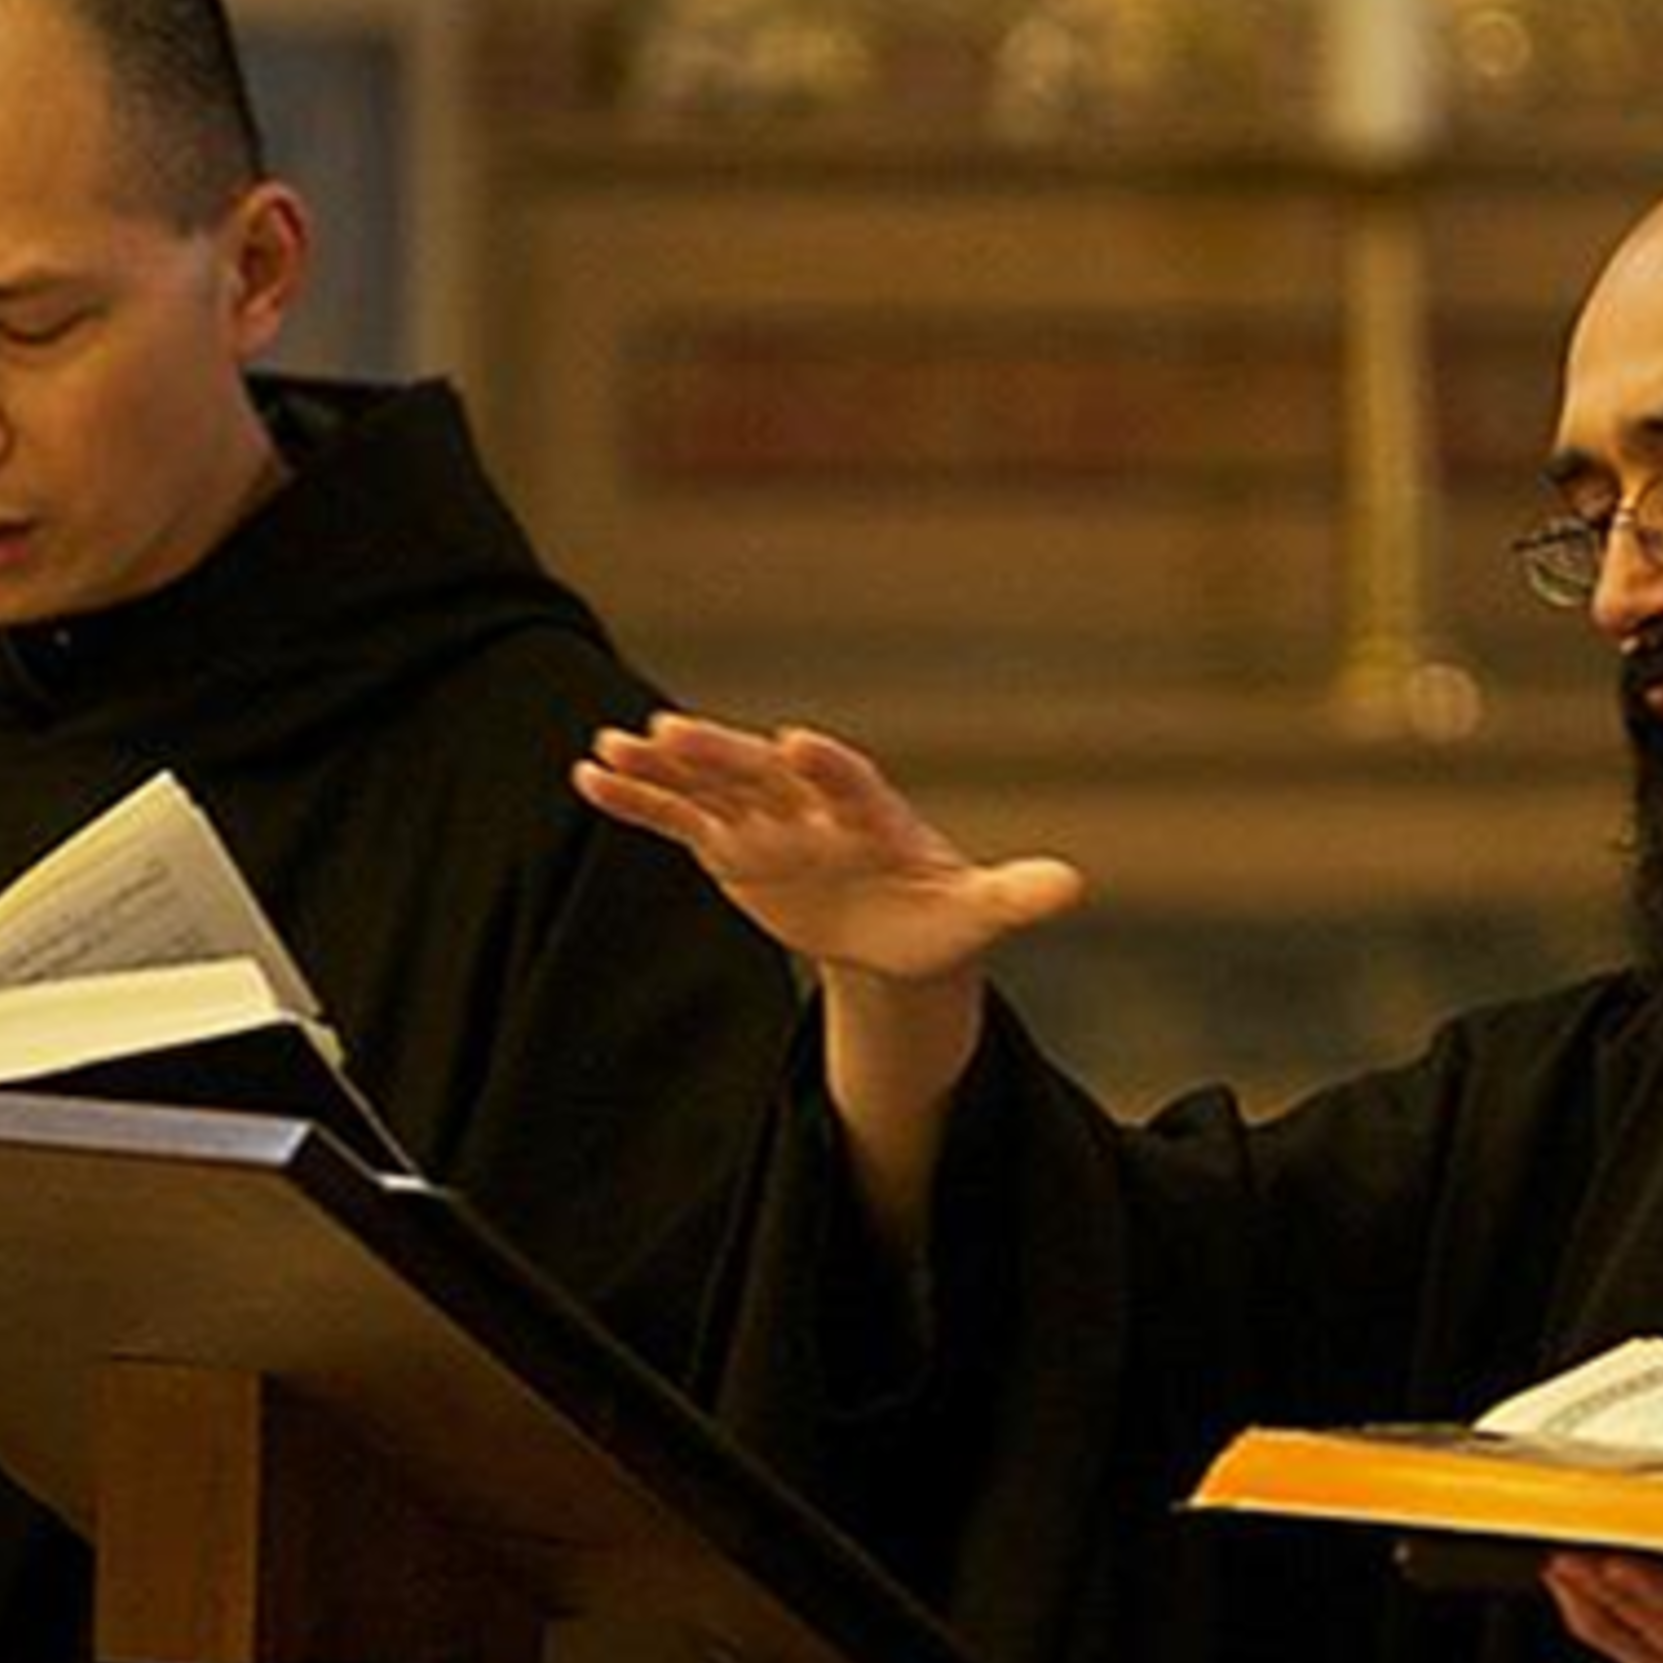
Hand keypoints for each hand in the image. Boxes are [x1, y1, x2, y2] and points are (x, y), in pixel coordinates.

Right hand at [574, 715, 1085, 980]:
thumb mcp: (978, 916)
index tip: (798, 744)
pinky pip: (679, 820)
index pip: (849, 782)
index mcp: (873, 815)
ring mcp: (767, 821)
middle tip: (671, 730)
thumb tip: (1073, 886)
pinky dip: (638, 802)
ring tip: (607, 746)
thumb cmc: (942, 918)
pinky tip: (589, 776)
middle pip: (764, 775)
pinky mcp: (731, 845)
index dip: (826, 767)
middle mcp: (813, 805)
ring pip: (711, 788)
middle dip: (721, 755)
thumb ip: (1015, 895)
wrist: (897, 932)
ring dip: (663, 769)